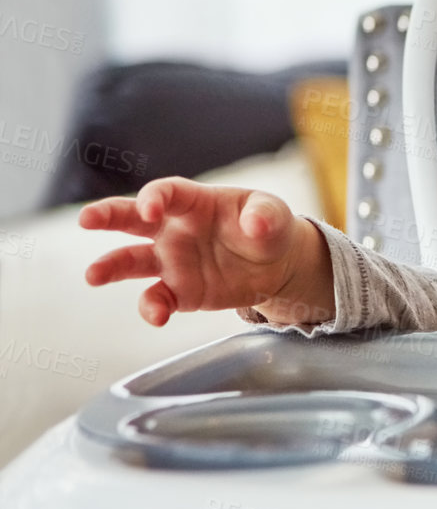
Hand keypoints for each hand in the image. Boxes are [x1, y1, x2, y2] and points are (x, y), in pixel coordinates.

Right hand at [80, 177, 311, 326]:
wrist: (278, 265)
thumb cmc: (269, 228)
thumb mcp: (275, 214)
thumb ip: (264, 216)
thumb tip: (255, 225)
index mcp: (194, 203)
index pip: (167, 193)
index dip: (155, 198)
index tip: (148, 209)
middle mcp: (174, 229)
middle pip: (132, 219)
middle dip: (107, 216)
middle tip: (86, 219)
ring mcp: (173, 261)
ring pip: (132, 261)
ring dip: (111, 267)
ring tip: (93, 276)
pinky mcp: (180, 292)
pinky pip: (159, 299)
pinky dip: (154, 308)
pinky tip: (157, 316)